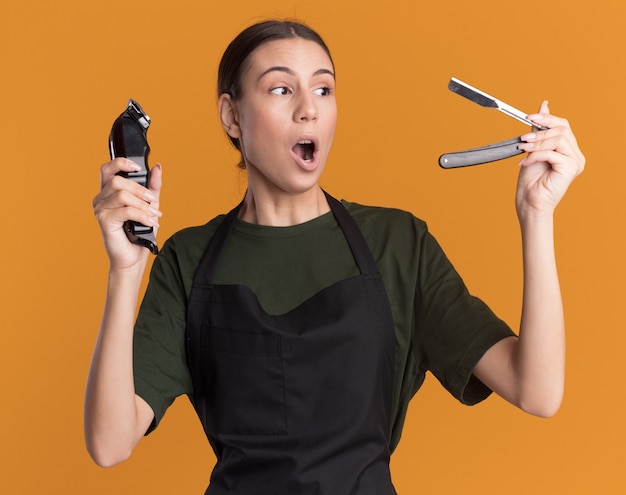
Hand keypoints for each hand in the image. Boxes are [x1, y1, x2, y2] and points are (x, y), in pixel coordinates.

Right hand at [93, 158, 162, 268]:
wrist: (134, 257)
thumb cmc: (139, 232)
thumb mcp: (150, 204)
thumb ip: (153, 186)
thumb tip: (158, 167)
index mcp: (109, 192)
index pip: (108, 169)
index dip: (121, 163)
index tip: (138, 167)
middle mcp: (101, 198)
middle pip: (118, 181)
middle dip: (140, 190)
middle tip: (153, 202)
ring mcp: (100, 209)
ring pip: (122, 195)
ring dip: (142, 205)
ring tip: (153, 216)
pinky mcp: (104, 221)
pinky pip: (125, 211)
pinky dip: (141, 215)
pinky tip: (149, 222)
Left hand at [516, 101, 584, 219]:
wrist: (529, 204)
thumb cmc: (530, 182)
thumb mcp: (532, 150)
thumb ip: (539, 130)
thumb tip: (543, 106)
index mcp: (568, 150)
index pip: (563, 125)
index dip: (547, 118)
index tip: (528, 116)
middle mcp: (576, 155)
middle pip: (562, 130)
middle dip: (540, 131)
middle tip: (523, 138)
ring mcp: (576, 162)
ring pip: (559, 139)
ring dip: (537, 142)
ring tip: (522, 149)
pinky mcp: (572, 168)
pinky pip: (553, 153)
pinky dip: (536, 155)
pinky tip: (525, 163)